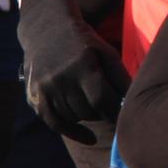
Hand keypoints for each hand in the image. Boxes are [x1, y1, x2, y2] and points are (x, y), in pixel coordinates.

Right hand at [24, 20, 131, 144]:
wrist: (46, 29)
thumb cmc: (84, 42)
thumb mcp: (107, 53)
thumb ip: (121, 78)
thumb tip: (133, 105)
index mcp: (81, 65)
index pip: (101, 100)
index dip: (116, 112)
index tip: (127, 119)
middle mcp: (60, 78)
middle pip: (88, 111)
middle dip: (102, 111)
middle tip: (107, 103)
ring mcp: (44, 88)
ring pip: (74, 117)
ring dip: (87, 115)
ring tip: (92, 101)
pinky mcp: (34, 95)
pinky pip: (54, 123)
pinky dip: (72, 132)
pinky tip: (89, 138)